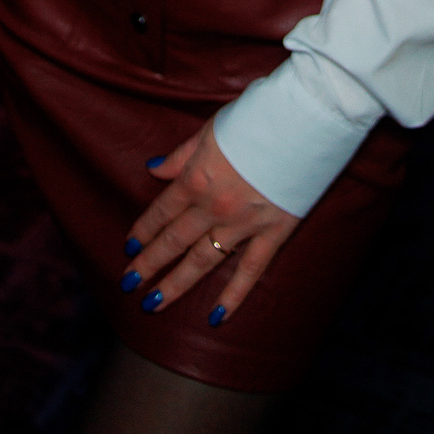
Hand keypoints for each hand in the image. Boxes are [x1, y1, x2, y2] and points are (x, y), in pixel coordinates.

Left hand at [124, 118, 298, 320]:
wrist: (305, 119)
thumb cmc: (257, 115)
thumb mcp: (211, 128)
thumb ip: (181, 155)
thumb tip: (154, 169)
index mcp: (196, 178)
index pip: (162, 211)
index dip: (143, 230)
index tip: (129, 248)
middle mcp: (214, 206)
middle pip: (174, 241)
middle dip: (148, 264)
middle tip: (128, 285)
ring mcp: (243, 223)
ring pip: (202, 261)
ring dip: (175, 285)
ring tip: (153, 304)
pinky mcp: (273, 232)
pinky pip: (249, 270)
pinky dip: (233, 295)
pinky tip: (216, 317)